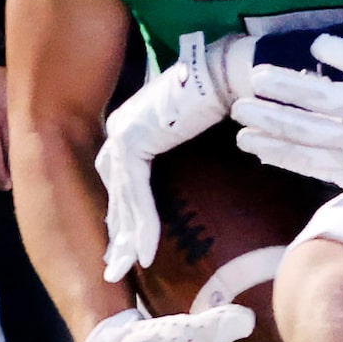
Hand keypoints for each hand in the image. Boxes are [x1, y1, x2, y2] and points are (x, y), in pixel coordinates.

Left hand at [97, 30, 253, 282]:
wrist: (229, 70)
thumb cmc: (227, 94)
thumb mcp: (201, 130)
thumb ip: (194, 150)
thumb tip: (217, 168)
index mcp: (133, 127)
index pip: (122, 180)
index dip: (124, 213)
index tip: (125, 243)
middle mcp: (121, 131)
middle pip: (114, 193)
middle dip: (114, 232)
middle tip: (112, 267)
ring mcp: (123, 136)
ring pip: (120, 200)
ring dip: (123, 239)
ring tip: (122, 271)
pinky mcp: (135, 143)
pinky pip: (137, 195)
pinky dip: (142, 226)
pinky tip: (145, 255)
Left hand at [232, 35, 342, 187]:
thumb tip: (317, 46)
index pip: (307, 95)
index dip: (278, 85)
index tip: (256, 78)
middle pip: (295, 128)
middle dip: (264, 118)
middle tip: (238, 110)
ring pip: (301, 155)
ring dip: (270, 146)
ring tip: (245, 140)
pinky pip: (318, 172)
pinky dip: (293, 165)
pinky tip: (276, 159)